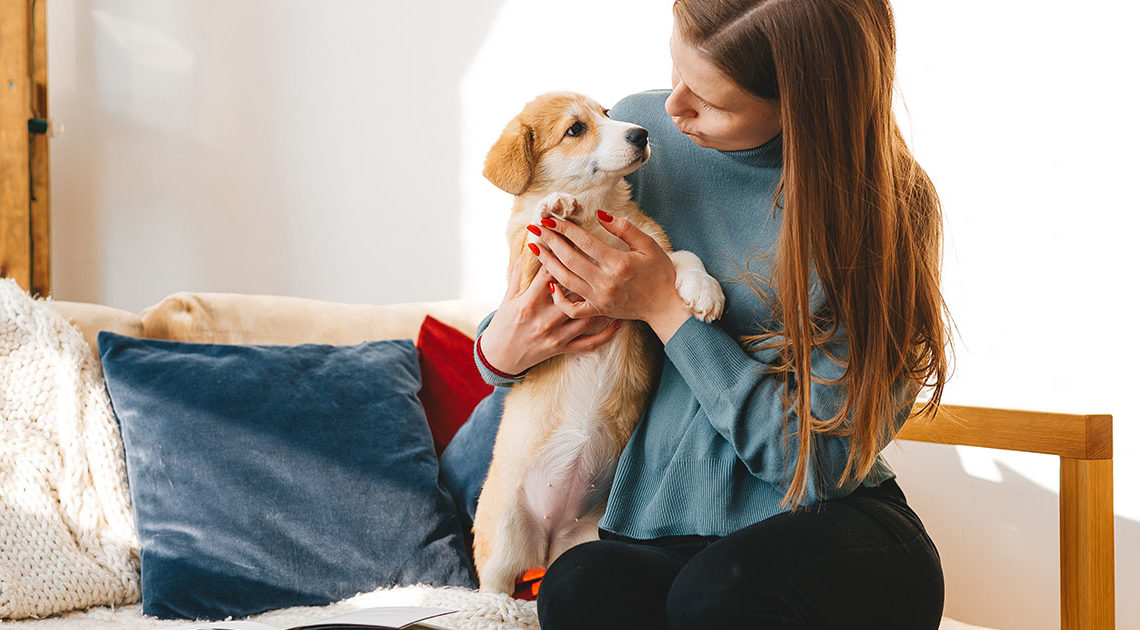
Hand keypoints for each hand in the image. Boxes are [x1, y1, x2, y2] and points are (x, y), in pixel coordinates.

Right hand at [478, 257, 621, 375]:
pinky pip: (589, 343)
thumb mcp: (507, 298)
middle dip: (587, 274)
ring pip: (586, 317)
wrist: (500, 358)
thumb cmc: (504, 324)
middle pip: (572, 292)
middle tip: (604, 259)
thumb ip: (518, 275)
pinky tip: (618, 322)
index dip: (560, 254)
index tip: (571, 242)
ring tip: (615, 287)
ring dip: (601, 302)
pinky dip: (606, 335)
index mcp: (529, 303)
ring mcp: (556, 335)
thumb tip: (528, 249)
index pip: (549, 273)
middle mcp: (545, 319)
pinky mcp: (563, 348)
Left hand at [529, 211, 691, 342]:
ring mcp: (599, 298)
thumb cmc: (659, 273)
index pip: (584, 242)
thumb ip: (625, 228)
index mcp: (618, 263)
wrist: (664, 306)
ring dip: (548, 263)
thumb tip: (601, 214)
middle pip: (569, 259)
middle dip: (550, 242)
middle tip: (535, 228)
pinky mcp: (597, 310)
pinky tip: (550, 285)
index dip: (564, 229)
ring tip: (535, 248)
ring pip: (566, 280)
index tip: (550, 219)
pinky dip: (559, 299)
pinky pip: (572, 308)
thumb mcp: (649, 245)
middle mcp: (605, 282)